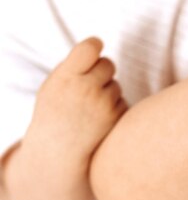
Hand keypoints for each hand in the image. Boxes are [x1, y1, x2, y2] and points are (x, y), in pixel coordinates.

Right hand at [4, 38, 126, 199]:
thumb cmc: (55, 115)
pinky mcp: (117, 117)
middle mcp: (85, 89)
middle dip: (101, 72)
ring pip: (116, 84)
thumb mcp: (53, 87)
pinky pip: (122, 101)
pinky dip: (114, 109)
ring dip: (106, 93)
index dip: (95, 45)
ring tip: (87, 111)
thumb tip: (99, 43)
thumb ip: (74, 66)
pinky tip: (97, 122)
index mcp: (65, 78)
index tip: (95, 48)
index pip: (89, 47)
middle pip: (108, 64)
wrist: (56, 155)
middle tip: (86, 89)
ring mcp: (103, 104)